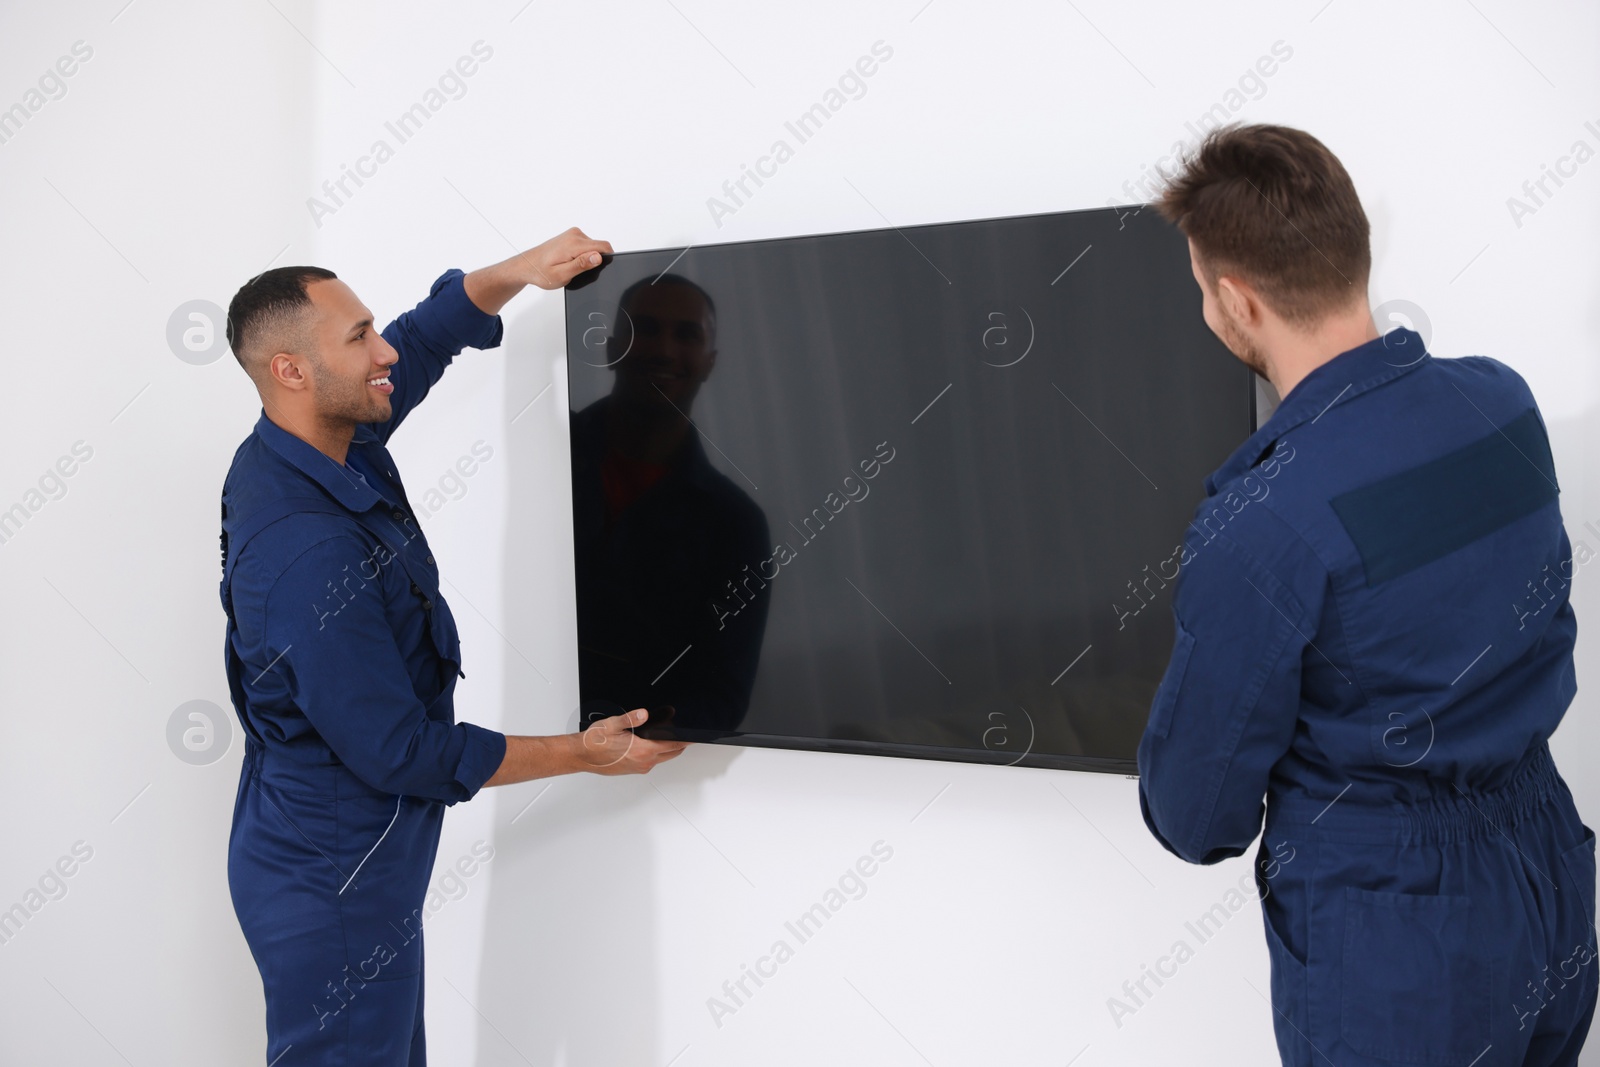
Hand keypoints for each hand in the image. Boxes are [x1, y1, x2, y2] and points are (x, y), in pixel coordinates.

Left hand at [463, 228, 614, 314]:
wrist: (527, 266)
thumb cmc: (541, 272)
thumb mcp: (562, 274)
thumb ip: (581, 265)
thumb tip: (598, 257)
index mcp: (574, 244)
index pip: (604, 247)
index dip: (606, 260)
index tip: (596, 270)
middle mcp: (575, 235)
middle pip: (599, 247)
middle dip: (594, 261)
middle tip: (577, 270)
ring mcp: (573, 234)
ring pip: (593, 247)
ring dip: (587, 258)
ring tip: (570, 266)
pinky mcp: (571, 236)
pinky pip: (586, 246)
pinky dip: (581, 255)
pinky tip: (569, 261)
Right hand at [570, 708, 688, 775]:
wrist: (581, 755)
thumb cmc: (594, 742)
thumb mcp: (613, 723)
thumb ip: (631, 718)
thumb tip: (644, 713)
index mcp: (642, 751)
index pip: (673, 745)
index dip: (686, 740)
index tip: (694, 737)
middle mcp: (643, 762)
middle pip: (671, 754)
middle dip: (679, 744)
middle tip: (684, 734)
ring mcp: (638, 768)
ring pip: (661, 758)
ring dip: (666, 748)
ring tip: (666, 735)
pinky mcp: (633, 770)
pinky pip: (650, 761)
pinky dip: (655, 753)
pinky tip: (648, 743)